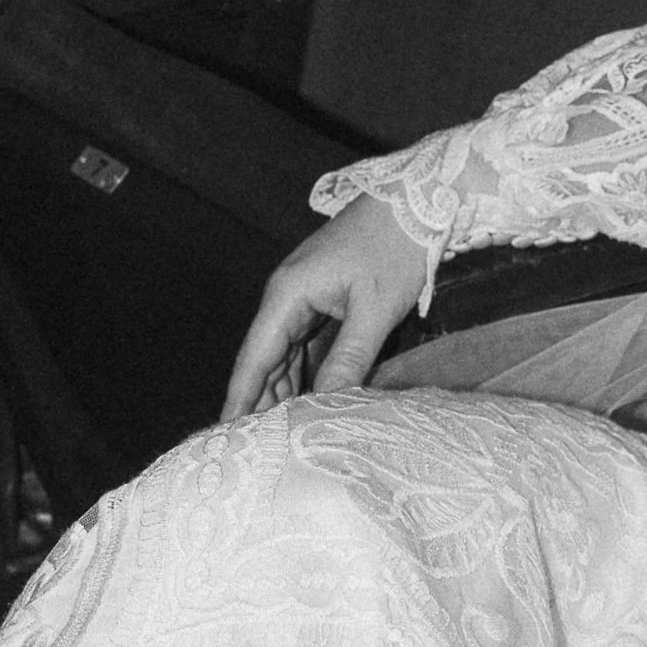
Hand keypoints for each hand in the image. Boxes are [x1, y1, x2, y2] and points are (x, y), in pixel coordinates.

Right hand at [223, 194, 427, 419]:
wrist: (420, 197)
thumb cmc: (398, 245)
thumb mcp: (376, 309)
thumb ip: (348, 359)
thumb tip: (323, 406)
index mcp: (288, 295)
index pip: (254, 359)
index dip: (239, 399)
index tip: (226, 436)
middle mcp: (286, 295)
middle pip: (263, 359)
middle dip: (258, 401)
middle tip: (255, 449)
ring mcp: (304, 294)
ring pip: (283, 352)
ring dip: (281, 389)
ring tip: (277, 434)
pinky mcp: (323, 295)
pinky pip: (303, 341)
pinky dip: (302, 370)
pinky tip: (305, 398)